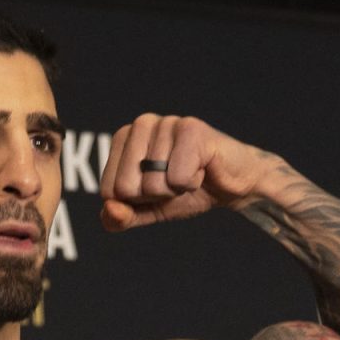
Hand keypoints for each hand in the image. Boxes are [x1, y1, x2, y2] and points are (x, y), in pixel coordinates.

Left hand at [99, 114, 275, 230]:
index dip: (136, 201)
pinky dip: (192, 183)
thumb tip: (111, 210)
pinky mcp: (191, 129)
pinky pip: (177, 178)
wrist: (230, 185)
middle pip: (127, 188)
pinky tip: (202, 168)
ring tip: (190, 172)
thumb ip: (121, 217)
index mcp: (123, 138)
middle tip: (174, 180)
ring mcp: (166, 122)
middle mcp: (142, 124)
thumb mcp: (147, 210)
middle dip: (154, 196)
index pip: (109, 190)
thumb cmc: (186, 190)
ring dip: (176, 189)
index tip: (157, 186)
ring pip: (153, 184)